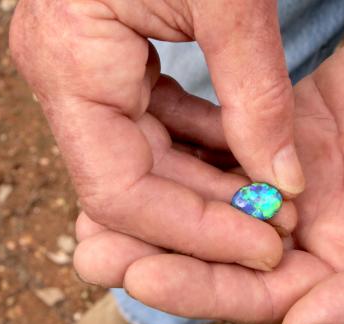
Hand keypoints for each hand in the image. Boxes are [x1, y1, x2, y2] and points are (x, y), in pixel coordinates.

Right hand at [8, 0, 304, 270]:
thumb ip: (257, 97)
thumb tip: (283, 185)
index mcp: (69, 61)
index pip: (118, 189)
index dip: (190, 231)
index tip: (261, 243)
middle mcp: (60, 75)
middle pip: (128, 185)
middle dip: (204, 217)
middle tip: (276, 233)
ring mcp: (80, 68)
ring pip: (139, 161)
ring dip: (204, 187)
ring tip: (269, 204)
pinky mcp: (108, 60)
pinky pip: (149, 124)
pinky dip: (198, 146)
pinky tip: (245, 160)